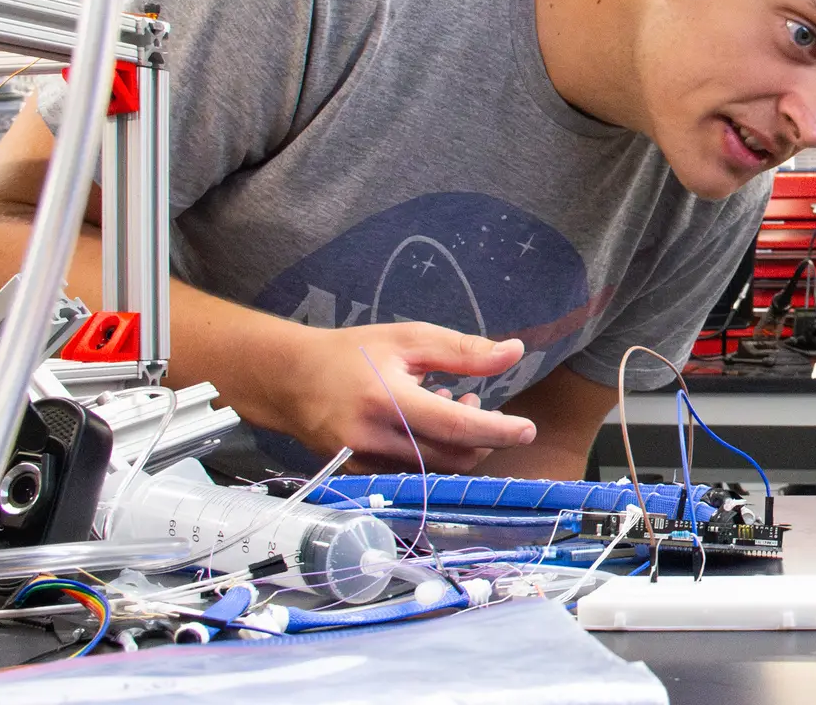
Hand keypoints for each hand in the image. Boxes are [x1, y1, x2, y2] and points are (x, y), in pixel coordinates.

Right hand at [266, 321, 539, 472]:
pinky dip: (431, 452)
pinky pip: (413, 474)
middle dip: (481, 438)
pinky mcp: (359, 475)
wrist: (287, 380)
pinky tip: (423, 422)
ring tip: (448, 403)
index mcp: (387, 401)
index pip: (456, 427)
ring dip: (457, 444)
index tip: (528, 430)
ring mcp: (364, 463)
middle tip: (475, 401)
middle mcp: (374, 439)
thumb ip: (463, 350)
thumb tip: (514, 351)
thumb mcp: (408, 339)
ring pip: (434, 470)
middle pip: (451, 457)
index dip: (498, 431)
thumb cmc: (350, 353)